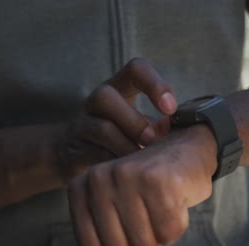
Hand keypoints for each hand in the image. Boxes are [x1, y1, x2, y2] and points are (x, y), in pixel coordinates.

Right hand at [57, 58, 176, 178]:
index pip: (135, 69)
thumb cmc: (119, 137)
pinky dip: (114, 163)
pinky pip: (93, 155)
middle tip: (152, 140)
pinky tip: (127, 172)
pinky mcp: (74, 151)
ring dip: (126, 145)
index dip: (154, 83)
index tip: (170, 109)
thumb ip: (157, 125)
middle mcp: (96, 102)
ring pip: (101, 128)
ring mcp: (81, 125)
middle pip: (105, 96)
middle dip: (134, 121)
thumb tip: (173, 128)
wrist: (75, 158)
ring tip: (142, 161)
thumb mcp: (139, 125)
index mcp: (119, 89)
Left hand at [68, 125, 217, 245]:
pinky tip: (175, 199)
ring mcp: (129, 177)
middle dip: (140, 241)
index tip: (126, 222)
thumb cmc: (149, 190)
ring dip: (160, 233)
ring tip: (160, 204)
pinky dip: (177, 224)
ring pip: (145, 243)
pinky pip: (169, 232)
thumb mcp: (122, 219)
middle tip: (147, 211)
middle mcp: (99, 179)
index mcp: (80, 188)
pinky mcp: (159, 180)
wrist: (184, 148)